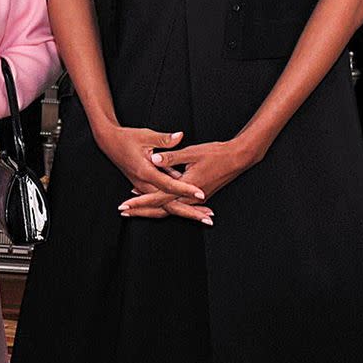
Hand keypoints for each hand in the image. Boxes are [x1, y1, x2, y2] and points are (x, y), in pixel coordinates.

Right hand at [96, 125, 213, 224]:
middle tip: (209, 219)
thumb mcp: (146, 136)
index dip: (186, 190)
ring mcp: (143, 188)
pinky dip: (178, 204)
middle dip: (189, 213)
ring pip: (166, 206)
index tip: (201, 194)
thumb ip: (164, 139)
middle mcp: (143, 184)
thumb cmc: (127, 138)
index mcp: (145, 172)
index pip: (169, 185)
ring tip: (206, 216)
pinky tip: (193, 206)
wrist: (109, 143)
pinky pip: (162, 200)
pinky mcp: (145, 187)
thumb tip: (180, 136)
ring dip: (186, 211)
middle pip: (168, 205)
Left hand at [122, 136, 256, 219]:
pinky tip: (154, 198)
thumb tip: (155, 158)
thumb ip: (172, 155)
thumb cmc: (216, 153)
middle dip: (141, 211)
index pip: (158, 198)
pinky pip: (177, 203)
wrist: (239, 158)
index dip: (140, 202)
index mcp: (186, 186)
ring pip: (169, 208)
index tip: (124, 205)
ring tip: (133, 207)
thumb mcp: (193, 151)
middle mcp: (190, 196)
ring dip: (151, 208)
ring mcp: (195, 198)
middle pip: (161, 209)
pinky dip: (163, 203)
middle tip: (123, 211)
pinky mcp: (198, 195)